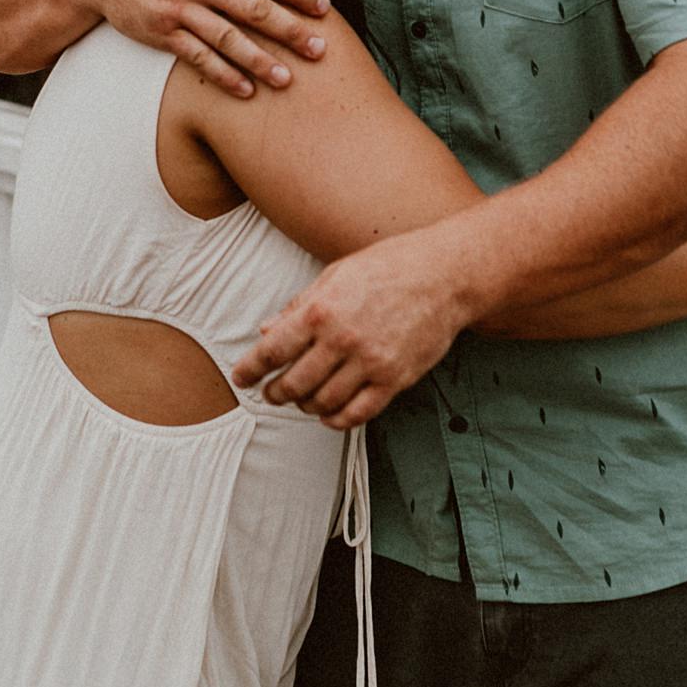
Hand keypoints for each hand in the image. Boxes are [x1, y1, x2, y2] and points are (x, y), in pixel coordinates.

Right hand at [73, 0, 331, 97]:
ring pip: (229, 39)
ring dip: (261, 61)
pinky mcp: (162, 33)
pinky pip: (198, 58)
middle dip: (291, 31)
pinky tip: (245, 91)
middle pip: (256, 9)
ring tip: (287, 80)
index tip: (323, 9)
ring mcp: (180, 9)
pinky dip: (223, 76)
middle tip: (320, 50)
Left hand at [231, 232, 473, 428]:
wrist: (444, 275)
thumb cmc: (389, 267)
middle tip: (271, 393)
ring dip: (305, 406)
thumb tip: (267, 330)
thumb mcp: (336, 275)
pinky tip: (329, 414)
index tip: (241, 379)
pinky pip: (357, 413)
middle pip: (293, 384)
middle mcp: (342, 339)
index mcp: (321, 310)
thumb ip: (299, 306)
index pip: (273, 350)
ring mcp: (370, 362)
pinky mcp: (394, 380)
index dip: (251, 369)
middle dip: (275, 393)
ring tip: (302, 400)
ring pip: (322, 403)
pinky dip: (336, 420)